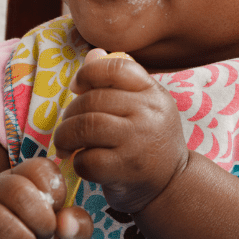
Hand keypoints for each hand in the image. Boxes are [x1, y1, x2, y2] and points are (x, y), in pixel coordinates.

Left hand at [54, 50, 188, 213]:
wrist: (173, 185)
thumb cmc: (150, 141)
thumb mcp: (144, 107)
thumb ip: (118, 82)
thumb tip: (93, 54)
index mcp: (153, 93)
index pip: (116, 67)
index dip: (88, 73)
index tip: (77, 87)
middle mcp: (149, 113)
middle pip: (93, 100)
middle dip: (70, 113)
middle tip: (67, 126)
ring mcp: (139, 142)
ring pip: (87, 127)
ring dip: (66, 136)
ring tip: (65, 144)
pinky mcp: (127, 170)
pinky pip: (88, 159)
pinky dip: (77, 162)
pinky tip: (82, 163)